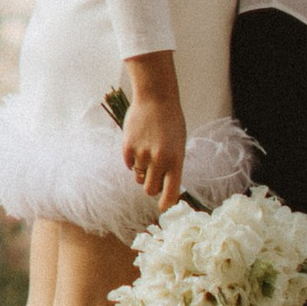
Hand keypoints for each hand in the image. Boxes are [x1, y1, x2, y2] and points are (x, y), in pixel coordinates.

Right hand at [120, 58, 185, 207]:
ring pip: (138, 178)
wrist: (156, 97)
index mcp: (176, 160)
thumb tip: (164, 188)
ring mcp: (142, 154)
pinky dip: (133, 160)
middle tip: (154, 174)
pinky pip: (129, 165)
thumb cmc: (171, 122)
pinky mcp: (128, 148)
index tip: (163, 208)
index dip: (166, 204)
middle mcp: (159, 160)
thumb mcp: (179, 144)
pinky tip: (139, 144)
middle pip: (150, 189)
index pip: (171, 192)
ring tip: (147, 153)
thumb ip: (172, 166)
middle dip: (152, 185)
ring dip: (142, 172)